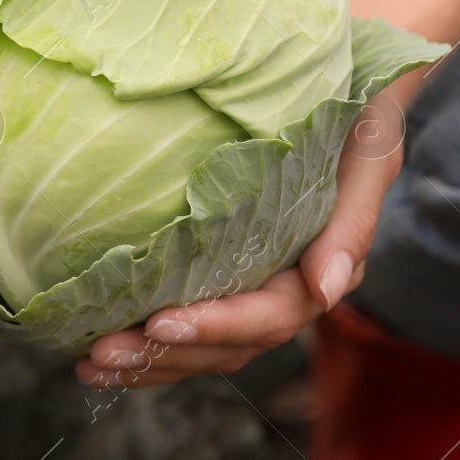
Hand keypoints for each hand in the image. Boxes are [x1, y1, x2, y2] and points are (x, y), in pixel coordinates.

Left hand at [75, 82, 414, 388]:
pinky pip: (185, 323)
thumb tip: (328, 290)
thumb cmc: (356, 116)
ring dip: (146, 362)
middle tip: (102, 354)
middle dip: (165, 355)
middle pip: (227, 345)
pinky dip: (145, 342)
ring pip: (202, 346)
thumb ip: (350, 222)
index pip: (269, 314)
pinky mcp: (219, 274)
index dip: (217, 324)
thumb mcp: (369, 154)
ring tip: (90, 365)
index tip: (160, 323)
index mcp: (321, 267)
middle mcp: (286, 288)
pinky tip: (95, 348)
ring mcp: (250, 286)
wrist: (349, 94)